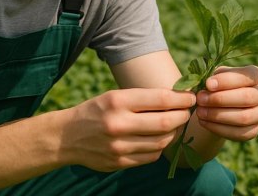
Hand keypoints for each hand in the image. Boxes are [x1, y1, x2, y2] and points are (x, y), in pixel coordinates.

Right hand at [62, 88, 194, 171]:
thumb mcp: (114, 96)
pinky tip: (159, 139)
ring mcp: (118, 146)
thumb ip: (142, 99)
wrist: (66, 137)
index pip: (160, 99)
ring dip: (173, 133)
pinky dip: (160, 147)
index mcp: (117, 101)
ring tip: (174, 124)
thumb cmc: (96, 111)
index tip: (191, 97)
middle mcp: (118, 124)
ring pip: (161, 142)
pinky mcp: (119, 162)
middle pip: (165, 122)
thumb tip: (178, 97)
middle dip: (182, 116)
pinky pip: (151, 156)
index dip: (181, 98)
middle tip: (187, 112)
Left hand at [195, 65, 257, 141]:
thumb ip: (212, 78)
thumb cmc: (217, 86)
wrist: (219, 106)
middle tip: (200, 99)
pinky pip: (239, 133)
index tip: (208, 84)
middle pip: (247, 97)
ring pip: (244, 117)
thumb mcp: (216, 76)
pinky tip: (204, 122)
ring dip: (218, 115)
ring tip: (200, 112)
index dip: (227, 81)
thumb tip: (207, 85)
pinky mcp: (255, 130)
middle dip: (220, 99)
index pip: (247, 76)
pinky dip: (218, 128)